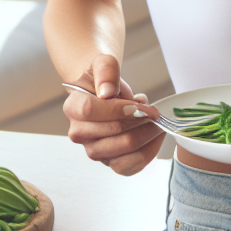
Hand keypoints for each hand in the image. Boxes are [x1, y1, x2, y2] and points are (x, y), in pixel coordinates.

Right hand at [62, 53, 163, 175]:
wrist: (104, 91)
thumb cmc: (103, 78)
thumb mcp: (103, 63)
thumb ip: (106, 71)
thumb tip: (107, 92)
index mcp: (73, 108)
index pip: (91, 111)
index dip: (118, 108)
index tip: (140, 104)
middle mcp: (79, 133)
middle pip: (113, 133)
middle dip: (140, 121)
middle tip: (155, 112)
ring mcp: (94, 150)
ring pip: (124, 152)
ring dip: (147, 136)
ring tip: (157, 122)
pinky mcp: (109, 162)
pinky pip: (131, 166)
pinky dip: (148, 152)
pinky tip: (155, 136)